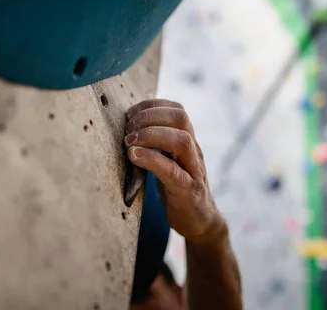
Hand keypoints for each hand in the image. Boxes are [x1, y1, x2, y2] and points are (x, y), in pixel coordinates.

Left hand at [124, 99, 225, 244]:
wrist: (200, 221)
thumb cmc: (177, 188)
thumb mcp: (168, 160)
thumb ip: (156, 144)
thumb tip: (126, 128)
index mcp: (187, 141)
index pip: (177, 110)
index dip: (151, 106)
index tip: (130, 114)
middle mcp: (193, 151)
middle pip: (181, 118)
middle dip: (149, 117)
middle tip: (128, 130)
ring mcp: (193, 170)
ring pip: (181, 140)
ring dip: (150, 135)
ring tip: (129, 143)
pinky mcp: (188, 191)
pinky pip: (172, 171)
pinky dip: (151, 159)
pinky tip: (134, 156)